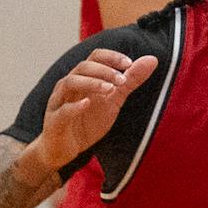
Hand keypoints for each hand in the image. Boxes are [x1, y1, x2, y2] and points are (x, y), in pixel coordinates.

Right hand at [16, 50, 161, 187]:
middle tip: (122, 80)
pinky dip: (74, 106)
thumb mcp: (113, 100)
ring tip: (110, 89)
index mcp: (83, 78)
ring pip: (70, 83)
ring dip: (92, 83)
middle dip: (104, 70)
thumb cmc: (86, 121)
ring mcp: (59, 102)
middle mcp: (69, 85)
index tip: (129, 63)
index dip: (111, 57)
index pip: (95, 57)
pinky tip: (87, 104)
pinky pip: (62, 110)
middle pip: (83, 67)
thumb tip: (153, 59)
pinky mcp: (54, 121)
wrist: (64, 149)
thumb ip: (130, 81)